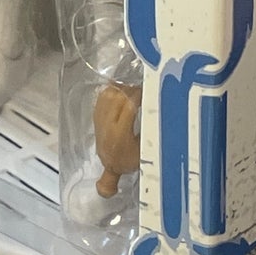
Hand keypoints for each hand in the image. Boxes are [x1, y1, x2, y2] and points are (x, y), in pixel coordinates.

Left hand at [93, 82, 140, 198]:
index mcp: (120, 133)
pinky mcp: (96, 117)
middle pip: (117, 98)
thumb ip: (149, 131)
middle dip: (130, 90)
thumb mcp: (144, 149)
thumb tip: (159, 112)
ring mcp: (100, 120)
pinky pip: (101, 98)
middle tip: (141, 88)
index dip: (138, 95)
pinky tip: (119, 90)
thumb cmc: (130, 160)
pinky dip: (110, 91)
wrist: (111, 166)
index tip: (147, 90)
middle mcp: (107, 124)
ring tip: (131, 89)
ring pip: (107, 95)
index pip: (129, 106)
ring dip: (120, 88)